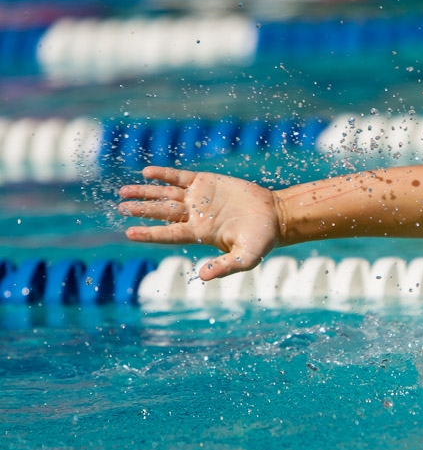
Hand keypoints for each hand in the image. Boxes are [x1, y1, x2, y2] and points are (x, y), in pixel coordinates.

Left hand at [118, 166, 279, 280]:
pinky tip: (147, 173)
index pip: (168, 234)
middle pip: (161, 212)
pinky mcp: (206, 182)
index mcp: (200, 234)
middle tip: (120, 208)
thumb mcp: (246, 258)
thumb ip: (225, 267)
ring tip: (123, 191)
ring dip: (145, 192)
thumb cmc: (262, 240)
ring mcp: (198, 198)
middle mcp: (194, 216)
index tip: (129, 233)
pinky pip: (180, 177)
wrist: (275, 215)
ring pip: (165, 194)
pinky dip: (164, 174)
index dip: (149, 233)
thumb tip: (202, 277)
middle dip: (140, 209)